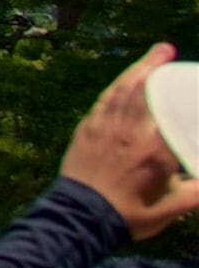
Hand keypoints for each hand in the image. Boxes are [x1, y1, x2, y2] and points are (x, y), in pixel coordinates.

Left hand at [63, 43, 198, 240]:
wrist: (80, 218)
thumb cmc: (130, 215)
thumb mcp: (172, 208)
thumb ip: (197, 192)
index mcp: (156, 151)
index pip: (175, 114)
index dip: (182, 95)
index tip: (189, 83)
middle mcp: (131, 133)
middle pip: (146, 91)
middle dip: (156, 67)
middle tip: (167, 50)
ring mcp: (106, 127)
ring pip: (123, 89)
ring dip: (137, 68)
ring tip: (152, 54)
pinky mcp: (88, 128)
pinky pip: (105, 99)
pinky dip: (118, 84)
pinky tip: (126, 77)